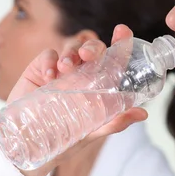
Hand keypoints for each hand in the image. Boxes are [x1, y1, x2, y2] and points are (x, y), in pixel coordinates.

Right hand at [6, 24, 147, 175]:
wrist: (32, 144)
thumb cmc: (65, 138)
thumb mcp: (92, 131)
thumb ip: (115, 122)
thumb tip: (143, 113)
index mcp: (99, 84)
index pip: (113, 58)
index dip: (120, 42)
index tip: (122, 31)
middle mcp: (83, 74)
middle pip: (92, 47)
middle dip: (92, 46)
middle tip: (87, 55)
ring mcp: (61, 70)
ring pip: (71, 46)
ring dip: (70, 52)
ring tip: (65, 68)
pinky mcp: (40, 69)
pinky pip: (48, 55)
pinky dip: (49, 60)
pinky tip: (49, 75)